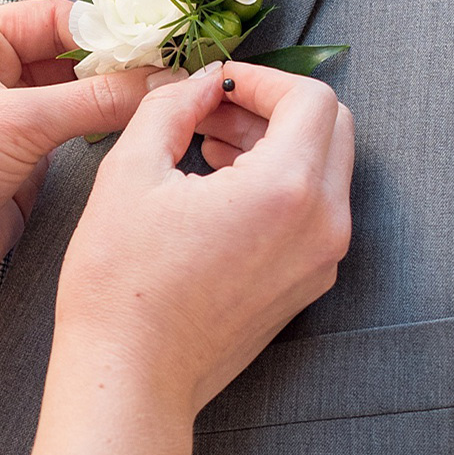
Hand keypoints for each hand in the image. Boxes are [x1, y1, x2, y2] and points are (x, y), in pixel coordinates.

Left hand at [0, 0, 266, 347]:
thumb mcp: (18, 120)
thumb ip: (94, 99)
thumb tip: (155, 80)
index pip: (55, 18)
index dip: (107, 30)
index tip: (159, 42)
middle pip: (70, 57)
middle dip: (117, 65)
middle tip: (173, 72)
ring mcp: (6, 120)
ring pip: (76, 98)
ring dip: (113, 101)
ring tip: (166, 97)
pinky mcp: (21, 164)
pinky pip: (73, 138)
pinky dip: (103, 134)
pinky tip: (138, 130)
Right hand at [57, 61, 352, 420]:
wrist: (130, 376)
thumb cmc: (122, 284)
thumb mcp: (131, 171)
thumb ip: (173, 108)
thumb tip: (198, 83)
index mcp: (287, 189)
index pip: (311, 98)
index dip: (261, 78)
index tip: (216, 82)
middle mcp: (322, 225)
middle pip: (331, 129)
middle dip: (273, 108)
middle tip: (212, 111)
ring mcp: (321, 261)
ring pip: (324, 170)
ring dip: (275, 145)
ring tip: (206, 150)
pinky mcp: (308, 286)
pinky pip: (312, 213)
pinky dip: (278, 187)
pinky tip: (218, 194)